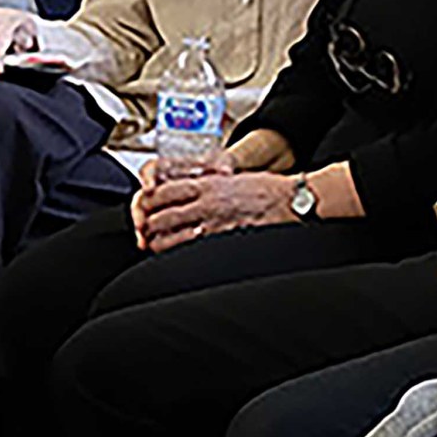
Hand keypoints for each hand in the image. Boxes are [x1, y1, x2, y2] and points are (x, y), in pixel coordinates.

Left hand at [134, 171, 295, 254]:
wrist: (294, 200)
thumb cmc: (268, 190)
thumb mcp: (232, 179)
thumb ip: (208, 187)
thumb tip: (190, 194)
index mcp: (208, 185)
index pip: (165, 191)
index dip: (148, 201)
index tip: (142, 207)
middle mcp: (207, 203)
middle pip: (164, 214)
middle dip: (148, 224)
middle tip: (142, 231)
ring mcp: (216, 222)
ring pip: (173, 234)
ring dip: (159, 241)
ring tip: (153, 245)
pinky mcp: (226, 239)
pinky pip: (194, 249)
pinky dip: (180, 253)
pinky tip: (175, 258)